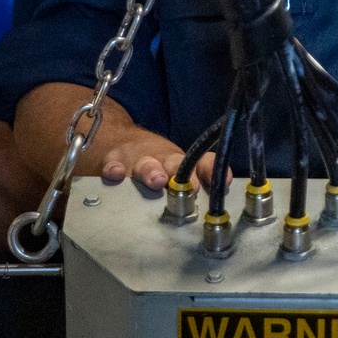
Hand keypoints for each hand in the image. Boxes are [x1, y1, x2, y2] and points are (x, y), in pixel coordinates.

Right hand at [100, 129, 220, 193]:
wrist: (123, 140)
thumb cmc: (157, 163)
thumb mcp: (177, 172)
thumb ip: (196, 184)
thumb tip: (219, 197)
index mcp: (181, 163)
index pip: (203, 163)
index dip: (212, 172)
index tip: (223, 182)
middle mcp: (162, 159)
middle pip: (174, 163)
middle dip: (181, 174)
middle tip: (189, 186)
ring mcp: (138, 160)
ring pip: (146, 164)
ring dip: (152, 171)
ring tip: (156, 180)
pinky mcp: (115, 162)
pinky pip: (113, 166)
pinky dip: (114, 170)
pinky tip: (116, 174)